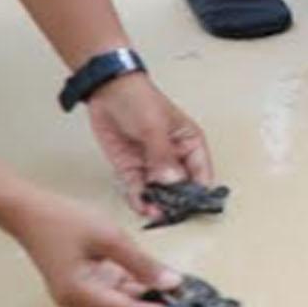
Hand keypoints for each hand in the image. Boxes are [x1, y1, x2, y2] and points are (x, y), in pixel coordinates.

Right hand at [1, 189, 178, 306]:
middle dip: (149, 303)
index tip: (184, 304)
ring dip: (142, 296)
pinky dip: (130, 287)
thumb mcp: (110, 238)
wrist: (30, 212)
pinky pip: (108, 293)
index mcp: (80, 294)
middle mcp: (75, 302)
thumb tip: (172, 283)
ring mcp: (75, 296)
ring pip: (116, 302)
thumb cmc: (66, 221)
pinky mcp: (78, 287)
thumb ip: (141, 263)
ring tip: (173, 288)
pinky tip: (152, 279)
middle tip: (183, 295)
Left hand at [84, 74, 212, 219]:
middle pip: (180, 187)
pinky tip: (142, 207)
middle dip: (176, 202)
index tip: (193, 207)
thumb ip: (163, 156)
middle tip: (171, 214)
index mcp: (189, 143)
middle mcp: (173, 157)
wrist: (106, 93)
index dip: (199, 191)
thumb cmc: (140, 101)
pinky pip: (138, 189)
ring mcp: (152, 164)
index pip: (201, 172)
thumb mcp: (154, 127)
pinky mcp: (131, 168)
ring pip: (159, 191)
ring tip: (155, 215)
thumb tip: (172, 182)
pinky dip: (140, 199)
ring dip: (158, 204)